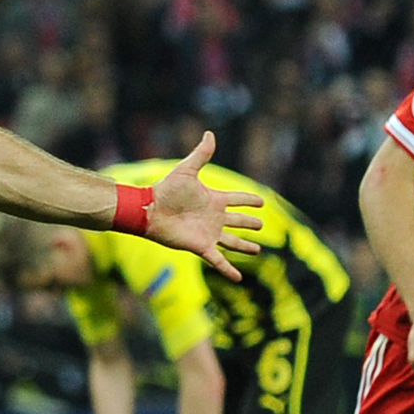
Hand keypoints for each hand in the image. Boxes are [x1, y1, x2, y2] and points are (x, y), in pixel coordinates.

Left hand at [145, 132, 263, 282]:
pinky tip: (239, 279)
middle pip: (238, 220)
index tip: (262, 201)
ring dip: (245, 246)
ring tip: (258, 251)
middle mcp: (214, 217)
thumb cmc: (167, 190)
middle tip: (261, 225)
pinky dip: (229, 270)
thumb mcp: (187, 170)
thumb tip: (210, 133)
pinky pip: (219, 260)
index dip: (250, 199)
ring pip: (233, 242)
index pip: (237, 199)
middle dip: (250, 223)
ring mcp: (209, 233)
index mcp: (214, 199)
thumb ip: (201, 154)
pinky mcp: (201, 247)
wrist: (151, 210)